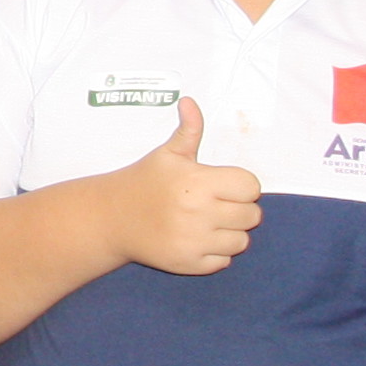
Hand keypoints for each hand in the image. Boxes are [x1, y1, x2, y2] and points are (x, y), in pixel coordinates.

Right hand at [99, 99, 260, 274]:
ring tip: (211, 222)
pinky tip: (199, 239)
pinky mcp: (189, 263)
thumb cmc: (144, 181)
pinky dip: (216, 252)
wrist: (112, 218)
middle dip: (240, 209)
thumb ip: (188, 129)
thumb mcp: (167, 153)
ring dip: (231, 233)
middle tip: (219, 204)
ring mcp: (194, 241)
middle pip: (252, 216)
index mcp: (199, 182)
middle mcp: (199, 213)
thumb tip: (190, 102)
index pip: (251, 187)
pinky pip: (224, 261)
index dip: (242, 185)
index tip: (226, 185)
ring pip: (242, 241)